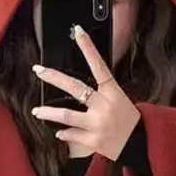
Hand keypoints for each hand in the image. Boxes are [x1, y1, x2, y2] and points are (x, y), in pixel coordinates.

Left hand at [31, 25, 139, 160]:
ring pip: (66, 115)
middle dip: (53, 77)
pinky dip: (63, 133)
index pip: (99, 65)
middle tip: (38, 70)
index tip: (78, 32)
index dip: (89, 47)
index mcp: (112, 92)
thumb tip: (78, 87)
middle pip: (74, 87)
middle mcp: (103, 106)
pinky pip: (71, 134)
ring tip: (36, 111)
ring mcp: (97, 124)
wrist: (139, 143)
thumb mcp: (119, 99)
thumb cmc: (127, 120)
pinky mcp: (93, 140)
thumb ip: (101, 91)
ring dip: (48, 113)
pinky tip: (59, 132)